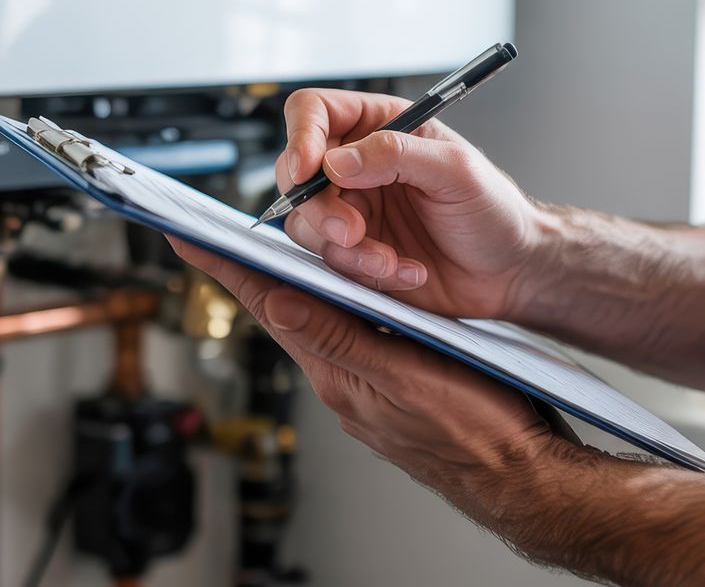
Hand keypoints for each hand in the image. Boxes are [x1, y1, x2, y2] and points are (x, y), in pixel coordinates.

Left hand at [169, 237, 571, 492]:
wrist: (520, 476)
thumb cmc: (477, 431)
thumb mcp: (409, 375)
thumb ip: (341, 338)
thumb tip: (278, 302)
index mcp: (337, 374)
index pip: (269, 307)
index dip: (226, 267)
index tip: (185, 235)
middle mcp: (340, 379)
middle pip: (284, 308)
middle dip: (253, 267)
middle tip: (217, 229)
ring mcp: (362, 384)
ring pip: (317, 319)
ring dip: (299, 280)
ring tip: (274, 245)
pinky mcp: (386, 386)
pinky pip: (348, 335)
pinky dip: (337, 302)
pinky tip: (342, 286)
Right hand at [275, 89, 546, 319]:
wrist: (512, 270)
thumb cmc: (495, 210)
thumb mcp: (456, 171)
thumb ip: (396, 155)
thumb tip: (336, 160)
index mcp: (380, 127)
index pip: (314, 113)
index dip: (300, 137)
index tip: (306, 169)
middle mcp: (358, 166)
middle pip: (296, 174)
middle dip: (320, 208)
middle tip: (353, 232)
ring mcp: (353, 211)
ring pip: (308, 224)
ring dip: (347, 249)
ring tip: (391, 261)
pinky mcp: (356, 254)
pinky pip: (332, 263)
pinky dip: (365, 273)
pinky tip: (407, 273)